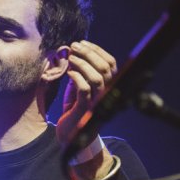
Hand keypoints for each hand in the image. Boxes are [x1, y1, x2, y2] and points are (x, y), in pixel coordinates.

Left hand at [55, 40, 117, 179]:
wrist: (70, 136)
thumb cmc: (74, 109)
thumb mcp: (77, 88)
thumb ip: (78, 73)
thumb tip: (71, 52)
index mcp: (107, 85)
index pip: (110, 63)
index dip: (97, 50)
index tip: (82, 43)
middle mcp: (106, 93)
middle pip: (106, 67)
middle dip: (89, 53)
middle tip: (74, 46)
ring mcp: (97, 101)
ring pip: (97, 77)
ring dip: (83, 63)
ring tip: (70, 57)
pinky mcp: (85, 109)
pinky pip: (84, 90)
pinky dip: (77, 78)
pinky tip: (69, 72)